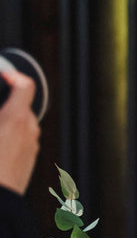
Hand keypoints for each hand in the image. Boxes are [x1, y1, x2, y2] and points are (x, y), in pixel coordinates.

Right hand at [0, 70, 40, 194]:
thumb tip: (1, 116)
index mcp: (15, 119)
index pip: (25, 85)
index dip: (13, 75)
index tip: (3, 75)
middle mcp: (29, 131)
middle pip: (20, 107)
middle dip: (4, 105)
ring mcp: (31, 147)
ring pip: (20, 126)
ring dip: (5, 123)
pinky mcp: (29, 162)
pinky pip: (20, 142)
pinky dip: (8, 139)